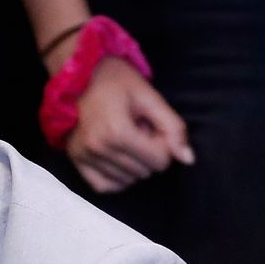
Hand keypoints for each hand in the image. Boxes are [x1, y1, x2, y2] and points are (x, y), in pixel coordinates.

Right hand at [67, 56, 193, 193]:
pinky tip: (120, 163)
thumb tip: (188, 159)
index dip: (164, 144)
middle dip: (148, 153)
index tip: (153, 127)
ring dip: (133, 164)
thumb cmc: (116, 82)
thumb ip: (173, 127)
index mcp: (118, 132)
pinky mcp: (76, 162)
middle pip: (145, 171)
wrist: (79, 77)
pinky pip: (103, 186)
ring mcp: (85, 157)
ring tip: (125, 141)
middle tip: (138, 131)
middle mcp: (99, 148)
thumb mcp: (150, 97)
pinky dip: (117, 179)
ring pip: (127, 180)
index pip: (159, 160)